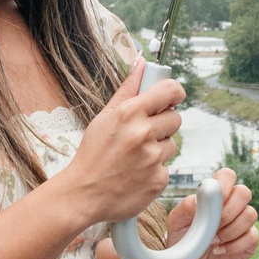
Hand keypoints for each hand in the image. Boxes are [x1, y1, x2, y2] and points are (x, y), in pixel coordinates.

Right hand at [52, 60, 182, 229]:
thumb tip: (143, 63)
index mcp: (129, 114)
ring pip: (172, 145)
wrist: (83, 195)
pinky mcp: (159, 180)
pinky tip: (136, 174)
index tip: (174, 97)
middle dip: (163, 125)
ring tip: (135, 158)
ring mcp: (153, 159)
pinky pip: (167, 167)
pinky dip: (155, 170)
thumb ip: (127, 90)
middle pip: (175, 119)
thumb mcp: (104, 117)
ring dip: (159, 149)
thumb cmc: (92, 154)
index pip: (169, 90)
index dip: (176, 92)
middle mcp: (143, 134)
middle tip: (143, 134)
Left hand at [179, 170, 257, 258]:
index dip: (224, 185)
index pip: (227, 176)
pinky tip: (220, 250)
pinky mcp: (249, 240)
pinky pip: (252, 236)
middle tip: (213, 226)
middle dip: (228, 212)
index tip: (214, 202)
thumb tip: (197, 199)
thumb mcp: (176, 224)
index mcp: (214, 195)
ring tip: (213, 241)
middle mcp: (232, 205)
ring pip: (250, 214)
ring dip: (230, 231)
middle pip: (244, 192)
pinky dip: (234, 246)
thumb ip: (184, 208)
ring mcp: (243, 222)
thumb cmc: (182, 240)